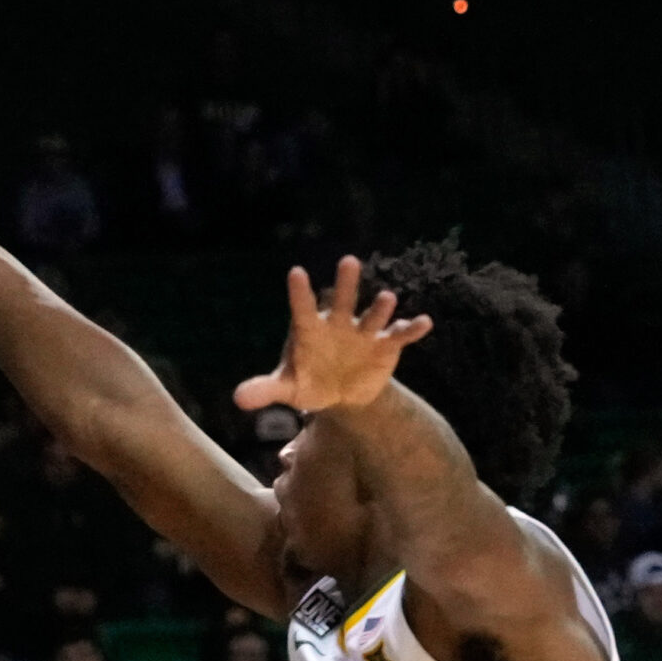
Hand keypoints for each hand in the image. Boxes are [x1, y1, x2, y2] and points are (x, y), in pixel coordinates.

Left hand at [233, 256, 432, 414]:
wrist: (341, 393)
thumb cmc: (309, 382)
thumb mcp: (287, 388)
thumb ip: (264, 389)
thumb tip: (237, 398)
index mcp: (310, 329)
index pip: (302, 308)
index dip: (299, 293)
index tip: (295, 272)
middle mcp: (338, 323)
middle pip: (341, 299)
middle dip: (345, 283)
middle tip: (348, 261)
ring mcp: (363, 332)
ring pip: (372, 315)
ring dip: (380, 308)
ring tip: (387, 298)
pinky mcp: (384, 345)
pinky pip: (399, 335)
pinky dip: (411, 329)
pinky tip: (424, 323)